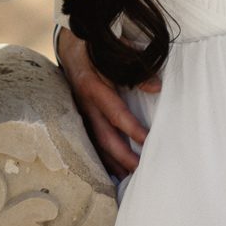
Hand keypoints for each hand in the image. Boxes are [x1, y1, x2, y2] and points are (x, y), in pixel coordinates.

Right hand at [56, 27, 159, 178]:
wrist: (69, 48)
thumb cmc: (95, 49)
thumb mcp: (113, 52)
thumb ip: (135, 68)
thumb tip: (156, 87)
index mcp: (93, 87)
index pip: (115, 113)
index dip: (132, 128)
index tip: (148, 140)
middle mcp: (84, 104)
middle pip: (104, 137)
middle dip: (122, 156)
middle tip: (140, 169)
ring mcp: (80, 114)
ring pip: (95, 144)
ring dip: (112, 162)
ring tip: (128, 178)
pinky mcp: (79, 118)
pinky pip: (90, 142)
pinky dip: (101, 158)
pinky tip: (112, 172)